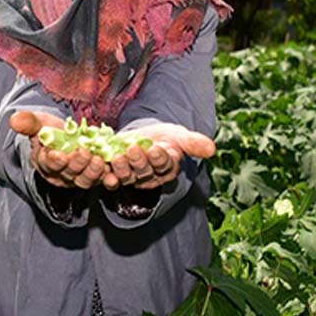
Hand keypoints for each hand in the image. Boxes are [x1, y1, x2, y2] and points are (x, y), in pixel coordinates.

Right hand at [9, 110, 107, 188]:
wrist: (67, 136)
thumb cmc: (51, 131)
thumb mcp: (40, 123)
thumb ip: (29, 123)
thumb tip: (14, 120)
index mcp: (44, 163)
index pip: (48, 164)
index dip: (54, 161)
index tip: (59, 154)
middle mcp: (61, 175)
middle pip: (68, 174)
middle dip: (76, 165)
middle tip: (84, 153)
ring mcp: (79, 178)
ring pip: (85, 180)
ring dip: (93, 172)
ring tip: (99, 160)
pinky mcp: (95, 177)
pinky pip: (102, 182)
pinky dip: (108, 180)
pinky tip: (113, 176)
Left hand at [100, 121, 216, 190]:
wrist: (144, 137)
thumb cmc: (165, 137)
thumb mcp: (179, 136)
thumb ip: (193, 143)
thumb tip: (212, 149)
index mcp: (167, 169)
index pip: (165, 165)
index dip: (161, 158)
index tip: (158, 149)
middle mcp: (150, 177)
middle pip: (145, 172)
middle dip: (140, 162)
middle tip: (134, 150)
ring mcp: (132, 177)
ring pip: (127, 176)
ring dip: (122, 168)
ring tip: (117, 156)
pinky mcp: (116, 175)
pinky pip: (111, 178)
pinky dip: (105, 175)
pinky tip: (102, 168)